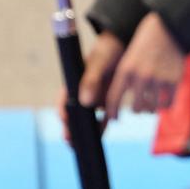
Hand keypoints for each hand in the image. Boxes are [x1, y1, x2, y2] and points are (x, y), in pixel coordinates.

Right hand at [58, 30, 124, 145]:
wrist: (127, 43)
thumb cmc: (110, 48)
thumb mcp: (100, 60)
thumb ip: (92, 78)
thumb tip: (85, 101)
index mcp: (75, 81)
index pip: (63, 100)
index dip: (62, 112)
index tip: (65, 121)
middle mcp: (83, 92)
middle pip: (73, 114)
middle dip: (70, 128)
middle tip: (70, 140)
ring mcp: (95, 98)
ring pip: (87, 120)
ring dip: (84, 133)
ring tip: (82, 145)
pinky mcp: (108, 101)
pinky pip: (102, 118)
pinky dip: (100, 128)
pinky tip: (100, 137)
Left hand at [104, 12, 185, 120]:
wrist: (171, 23)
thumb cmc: (149, 38)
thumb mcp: (130, 55)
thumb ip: (127, 77)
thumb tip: (119, 101)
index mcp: (126, 69)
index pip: (114, 100)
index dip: (112, 113)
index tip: (115, 118)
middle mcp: (141, 76)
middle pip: (135, 108)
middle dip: (137, 108)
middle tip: (139, 105)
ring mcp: (159, 78)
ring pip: (152, 108)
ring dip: (152, 107)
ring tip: (153, 101)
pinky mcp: (175, 79)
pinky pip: (168, 104)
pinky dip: (166, 105)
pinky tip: (165, 99)